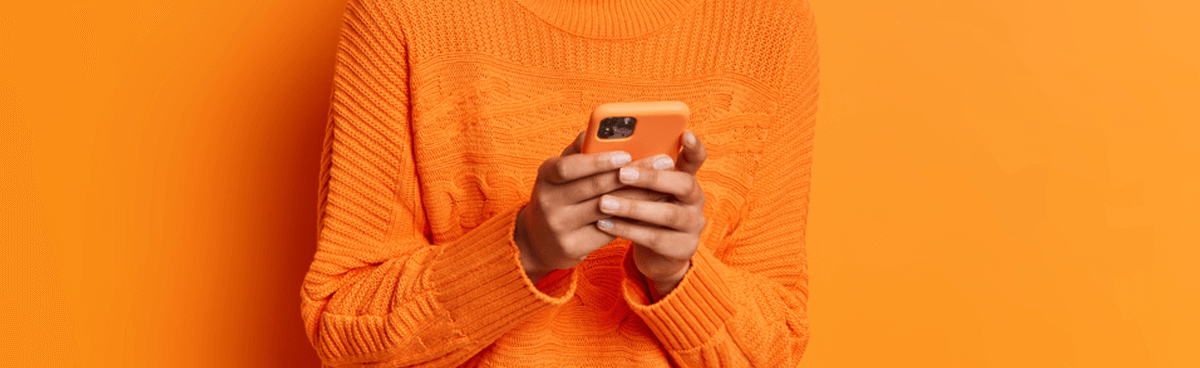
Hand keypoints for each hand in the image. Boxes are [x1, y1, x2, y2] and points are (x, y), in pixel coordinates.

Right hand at [515, 133, 678, 282]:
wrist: (539, 241)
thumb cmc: (559, 196)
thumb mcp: (559, 173)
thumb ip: (578, 152)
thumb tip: (594, 130)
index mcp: (545, 176)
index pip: (569, 166)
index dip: (598, 162)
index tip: (627, 155)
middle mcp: (549, 202)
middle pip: (596, 187)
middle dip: (633, 173)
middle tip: (663, 162)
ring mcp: (560, 227)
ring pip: (608, 209)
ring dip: (640, 195)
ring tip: (664, 184)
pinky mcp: (573, 247)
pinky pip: (610, 230)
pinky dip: (633, 218)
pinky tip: (651, 207)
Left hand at [595, 131, 707, 296]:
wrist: (656, 255)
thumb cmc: (643, 211)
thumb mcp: (640, 188)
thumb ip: (630, 167)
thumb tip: (595, 139)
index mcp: (687, 178)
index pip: (697, 158)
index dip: (694, 147)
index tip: (685, 134)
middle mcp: (696, 199)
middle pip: (684, 184)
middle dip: (652, 178)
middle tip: (621, 173)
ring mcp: (694, 225)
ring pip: (668, 214)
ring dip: (633, 207)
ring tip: (603, 203)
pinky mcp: (684, 248)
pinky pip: (655, 238)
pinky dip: (628, 230)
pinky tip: (604, 224)